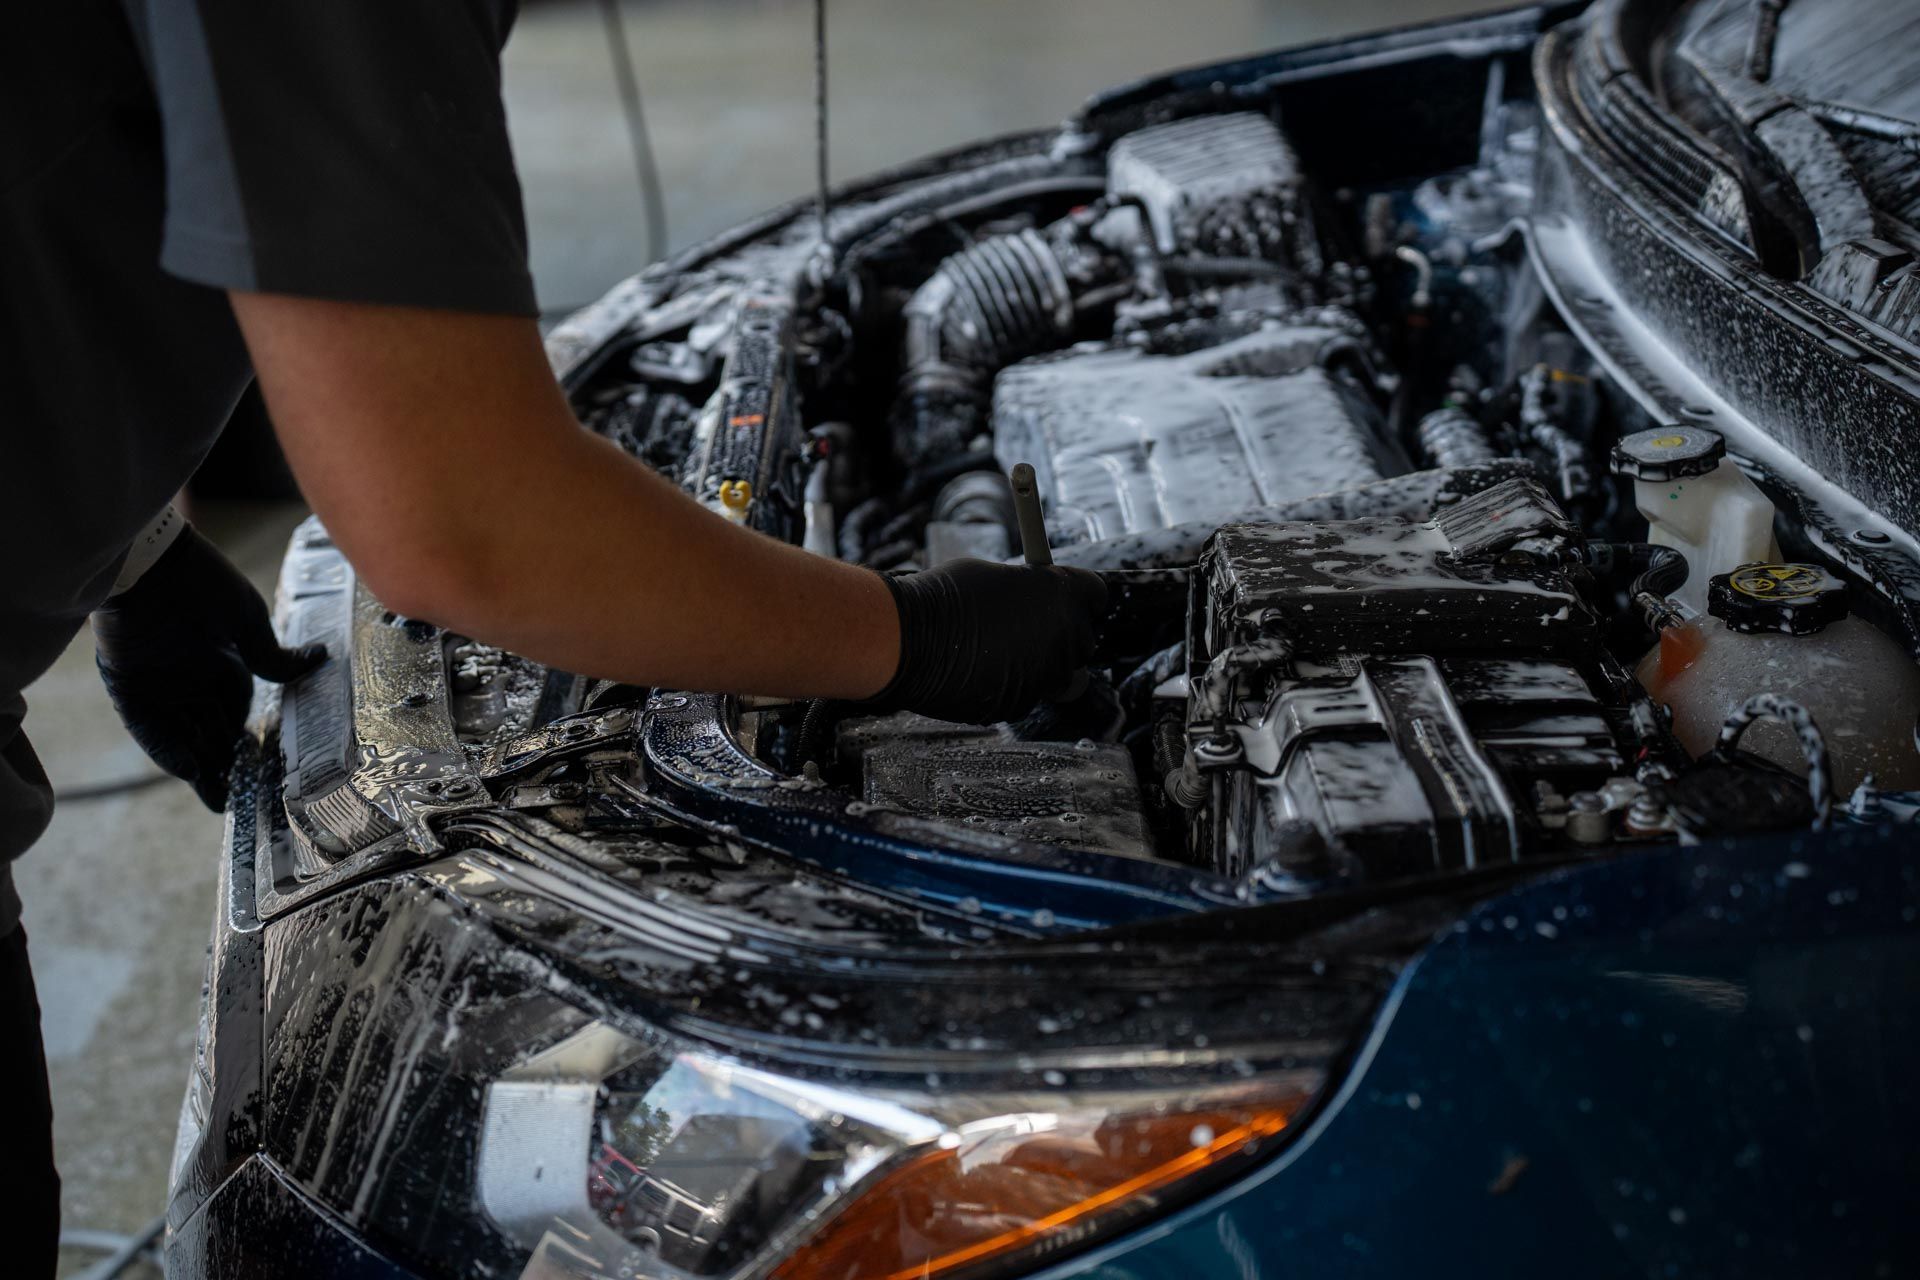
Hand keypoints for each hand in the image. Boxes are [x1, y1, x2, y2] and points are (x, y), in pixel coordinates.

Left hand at [92, 527, 325, 810]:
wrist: (147, 561)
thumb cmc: (201, 580)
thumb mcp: (246, 619)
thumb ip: (272, 655)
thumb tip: (319, 659)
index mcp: (221, 663)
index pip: (236, 712)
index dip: (247, 742)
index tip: (261, 771)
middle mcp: (190, 680)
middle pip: (209, 731)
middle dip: (224, 764)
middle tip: (241, 798)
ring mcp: (159, 686)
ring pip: (182, 737)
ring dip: (199, 767)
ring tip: (220, 800)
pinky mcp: (129, 689)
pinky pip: (150, 730)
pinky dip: (170, 751)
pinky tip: (192, 772)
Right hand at [868, 559, 1108, 723]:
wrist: (911, 640)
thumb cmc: (947, 597)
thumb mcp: (995, 575)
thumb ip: (1026, 590)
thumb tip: (1027, 597)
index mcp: (1066, 596)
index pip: (1096, 596)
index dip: (1078, 597)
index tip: (1061, 598)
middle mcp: (1068, 638)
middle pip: (1085, 639)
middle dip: (1063, 633)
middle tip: (1032, 626)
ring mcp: (1047, 677)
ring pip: (1062, 675)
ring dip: (1046, 666)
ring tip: (1009, 651)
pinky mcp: (1021, 704)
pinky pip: (1028, 693)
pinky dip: (1013, 684)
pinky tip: (982, 670)